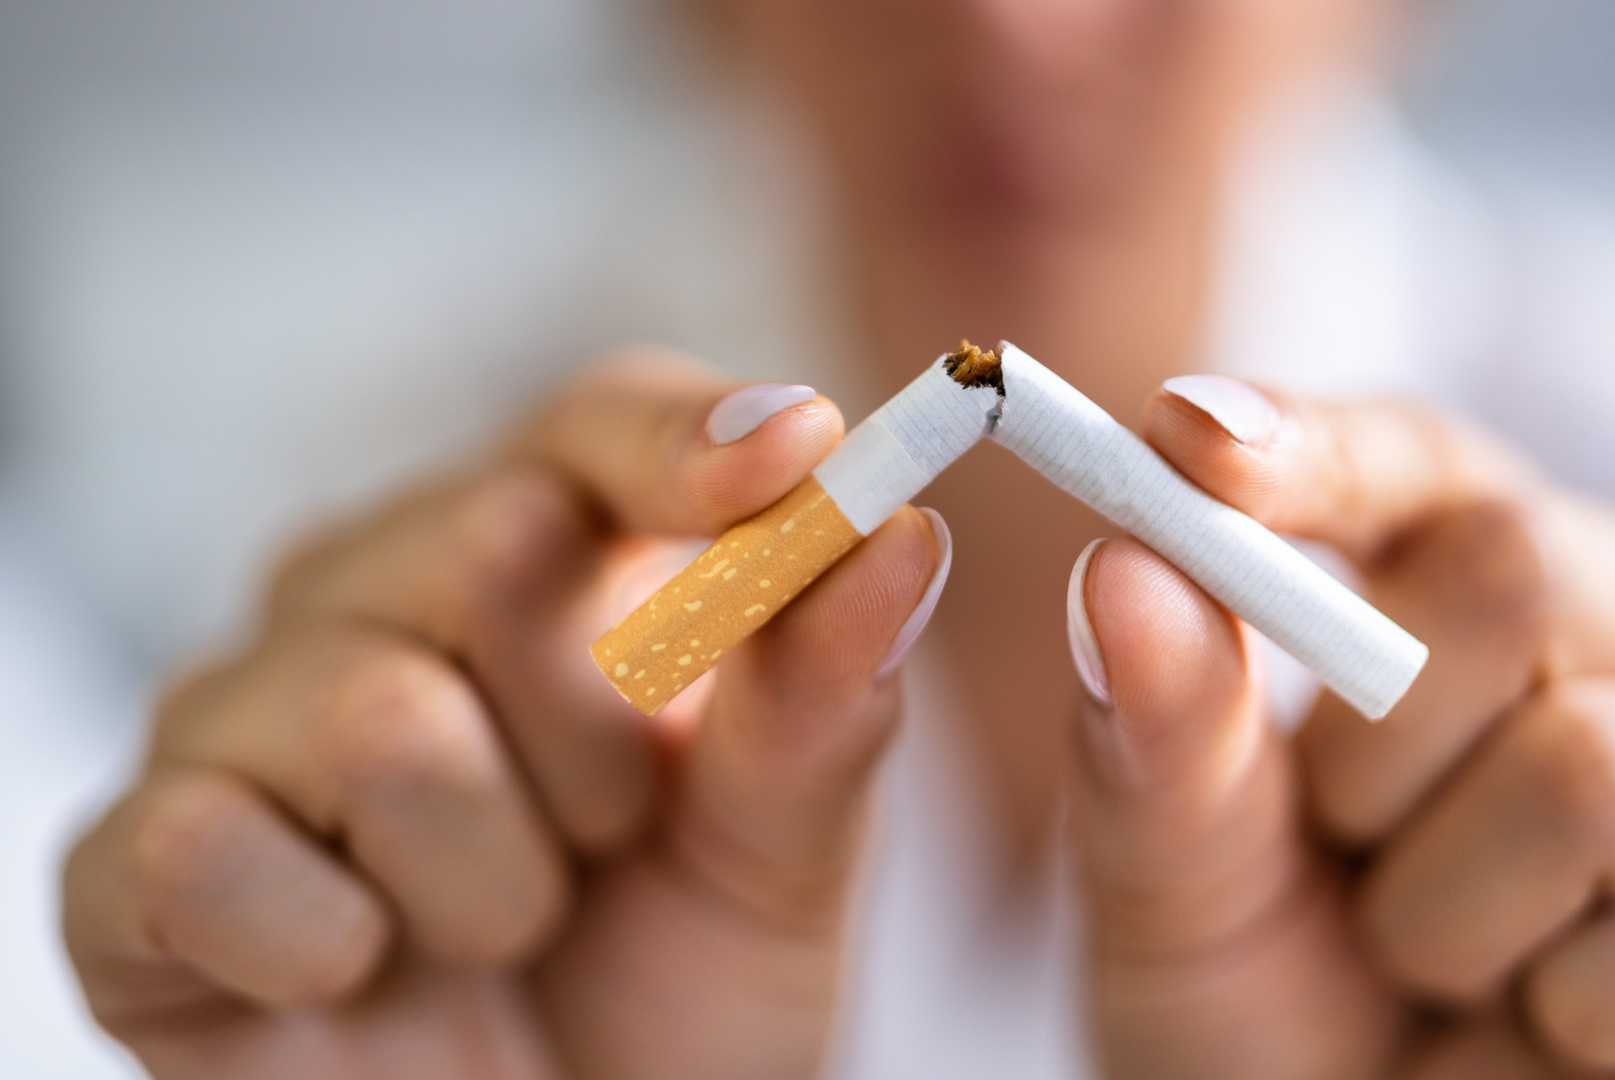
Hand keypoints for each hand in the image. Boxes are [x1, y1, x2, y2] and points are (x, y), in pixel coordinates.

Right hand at [63, 355, 947, 1078]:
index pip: (602, 424)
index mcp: (552, 561)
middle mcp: (383, 594)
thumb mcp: (784, 857)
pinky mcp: (138, 862)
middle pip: (497, 541)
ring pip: (377, 715)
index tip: (797, 457)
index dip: (692, 439)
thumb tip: (900, 533)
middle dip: (605, 736)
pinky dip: (330, 946)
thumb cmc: (675, 989)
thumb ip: (827, 701)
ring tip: (507, 928)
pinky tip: (359, 976)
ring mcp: (248, 715)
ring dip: (493, 874)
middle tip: (613, 838)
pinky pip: (211, 850)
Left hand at [1065, 378, 1614, 1078]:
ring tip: (1435, 961)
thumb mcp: (1170, 881)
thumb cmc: (1259, 998)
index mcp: (1472, 597)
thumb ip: (1156, 737)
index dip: (1311, 445)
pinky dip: (1578, 1016)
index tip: (1193, 450)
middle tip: (1344, 849)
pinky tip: (1551, 1032)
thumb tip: (1126, 572)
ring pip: (1602, 768)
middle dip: (1371, 751)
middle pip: (1524, 569)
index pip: (1417, 460)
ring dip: (1452, 909)